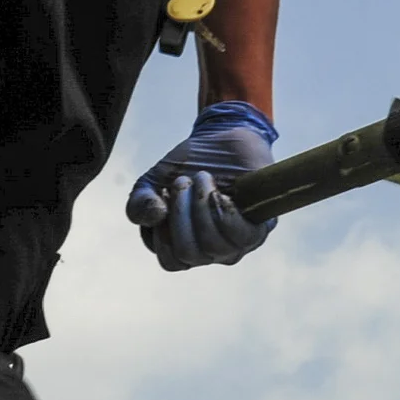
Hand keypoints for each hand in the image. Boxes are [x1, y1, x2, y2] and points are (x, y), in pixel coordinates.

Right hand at [126, 101, 277, 270]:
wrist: (222, 137)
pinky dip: (223, 211)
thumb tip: (155, 216)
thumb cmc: (190, 164)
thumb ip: (140, 203)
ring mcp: (237, 243)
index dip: (162, 234)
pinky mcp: (259, 227)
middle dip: (180, 213)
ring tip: (201, 178)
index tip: (163, 198)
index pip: (172, 262)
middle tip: (182, 181)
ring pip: (213, 246)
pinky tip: (219, 191)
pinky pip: (240, 236)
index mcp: (187, 245)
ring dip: (201, 206)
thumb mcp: (154, 181)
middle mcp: (213, 251)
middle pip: (190, 253)